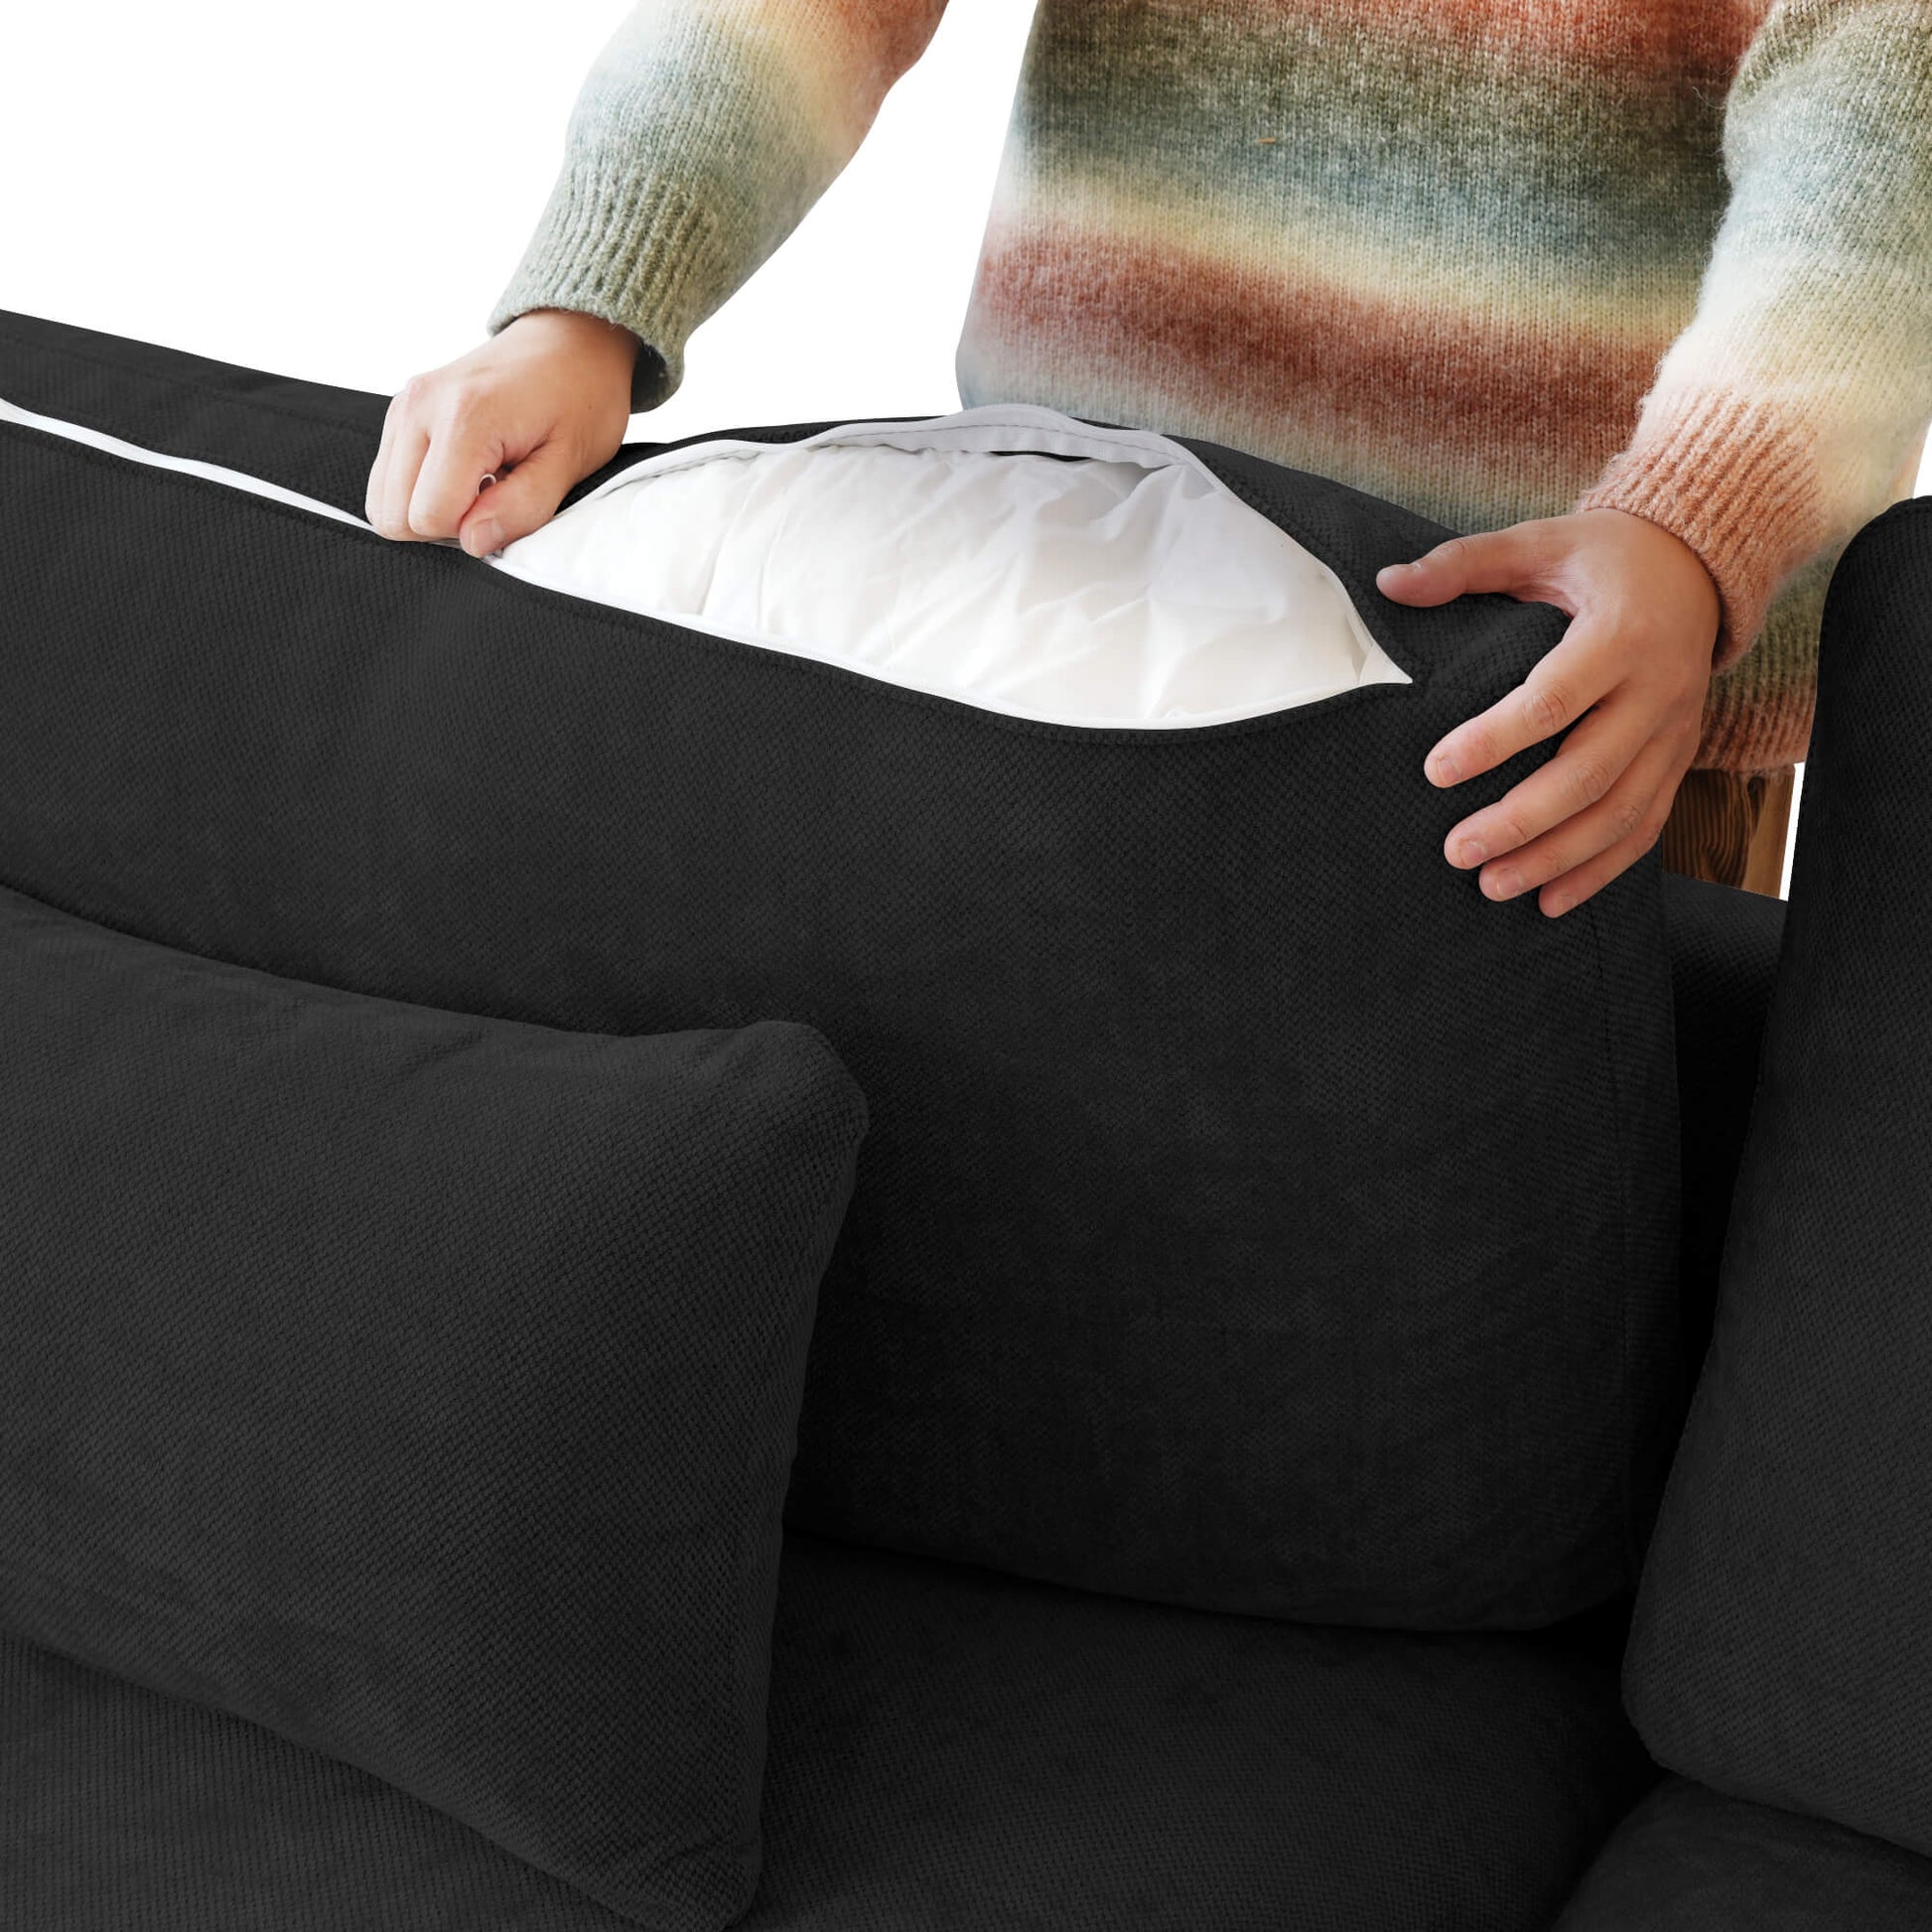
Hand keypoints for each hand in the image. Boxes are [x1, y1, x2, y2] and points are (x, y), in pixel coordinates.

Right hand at [365, 308, 640, 556]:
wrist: (570, 343)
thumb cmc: (579, 399)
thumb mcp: (568, 463)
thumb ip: (521, 507)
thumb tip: (473, 542)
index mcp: (464, 417)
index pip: (428, 516)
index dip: (468, 531)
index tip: (504, 505)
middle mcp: (420, 405)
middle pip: (394, 514)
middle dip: (443, 524)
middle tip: (491, 497)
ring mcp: (404, 404)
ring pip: (382, 501)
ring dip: (428, 507)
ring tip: (478, 483)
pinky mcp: (400, 410)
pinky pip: (388, 478)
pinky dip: (420, 489)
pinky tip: (462, 472)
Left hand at [1376, 508, 1719, 916]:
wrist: (1701, 565)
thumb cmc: (1607, 557)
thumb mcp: (1540, 542)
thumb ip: (1465, 564)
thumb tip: (1389, 583)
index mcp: (1620, 635)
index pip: (1553, 700)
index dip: (1494, 741)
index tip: (1436, 770)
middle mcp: (1657, 690)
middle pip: (1588, 773)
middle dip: (1520, 821)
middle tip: (1457, 851)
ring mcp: (1674, 731)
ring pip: (1620, 812)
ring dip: (1557, 858)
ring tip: (1493, 886)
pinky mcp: (1680, 757)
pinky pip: (1646, 825)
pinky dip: (1602, 869)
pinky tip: (1552, 900)